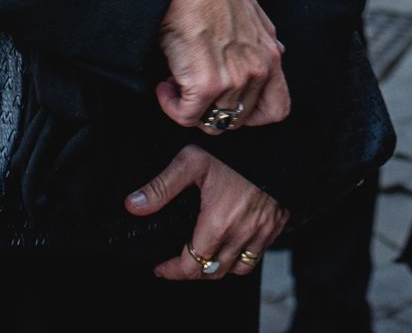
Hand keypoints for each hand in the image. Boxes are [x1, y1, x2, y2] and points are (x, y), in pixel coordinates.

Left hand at [125, 147, 286, 281]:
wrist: (274, 138)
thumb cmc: (235, 148)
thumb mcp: (191, 160)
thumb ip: (161, 187)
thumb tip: (133, 205)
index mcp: (219, 223)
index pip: (192, 266)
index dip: (172, 272)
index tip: (161, 268)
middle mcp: (243, 233)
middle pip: (214, 272)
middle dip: (193, 271)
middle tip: (179, 262)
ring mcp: (264, 230)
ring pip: (240, 268)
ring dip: (220, 267)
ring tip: (206, 255)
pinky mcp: (278, 223)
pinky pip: (260, 252)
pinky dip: (244, 254)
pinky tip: (234, 240)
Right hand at [154, 0, 288, 132]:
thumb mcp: (251, 11)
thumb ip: (264, 38)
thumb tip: (276, 53)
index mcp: (270, 56)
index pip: (278, 109)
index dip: (253, 115)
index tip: (230, 103)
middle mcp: (257, 71)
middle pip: (238, 120)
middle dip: (214, 109)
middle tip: (195, 88)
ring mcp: (233, 80)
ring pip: (212, 121)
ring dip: (190, 106)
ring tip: (177, 81)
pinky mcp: (205, 86)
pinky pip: (187, 116)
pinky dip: (172, 106)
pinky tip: (165, 85)